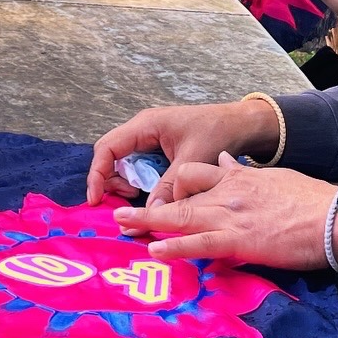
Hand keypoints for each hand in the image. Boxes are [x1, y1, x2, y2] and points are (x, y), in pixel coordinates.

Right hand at [88, 99, 280, 204]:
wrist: (240, 123)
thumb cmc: (216, 132)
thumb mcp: (192, 159)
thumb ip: (170, 185)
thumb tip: (150, 213)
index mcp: (145, 125)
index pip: (108, 148)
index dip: (97, 174)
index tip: (97, 199)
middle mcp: (142, 129)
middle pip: (111, 154)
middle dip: (110, 179)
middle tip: (123, 202)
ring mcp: (149, 138)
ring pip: (124, 161)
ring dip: (125, 181)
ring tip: (138, 198)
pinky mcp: (158, 147)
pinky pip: (139, 164)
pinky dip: (138, 180)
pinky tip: (149, 194)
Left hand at [113, 154, 337, 269]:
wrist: (332, 214)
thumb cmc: (308, 198)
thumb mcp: (271, 176)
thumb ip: (242, 172)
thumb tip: (224, 163)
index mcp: (234, 178)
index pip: (193, 174)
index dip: (171, 186)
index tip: (156, 195)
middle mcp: (225, 193)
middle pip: (177, 196)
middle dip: (147, 205)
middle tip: (120, 213)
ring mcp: (229, 215)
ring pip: (180, 217)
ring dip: (148, 222)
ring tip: (122, 225)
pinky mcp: (239, 239)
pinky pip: (199, 243)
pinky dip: (175, 247)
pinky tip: (155, 250)